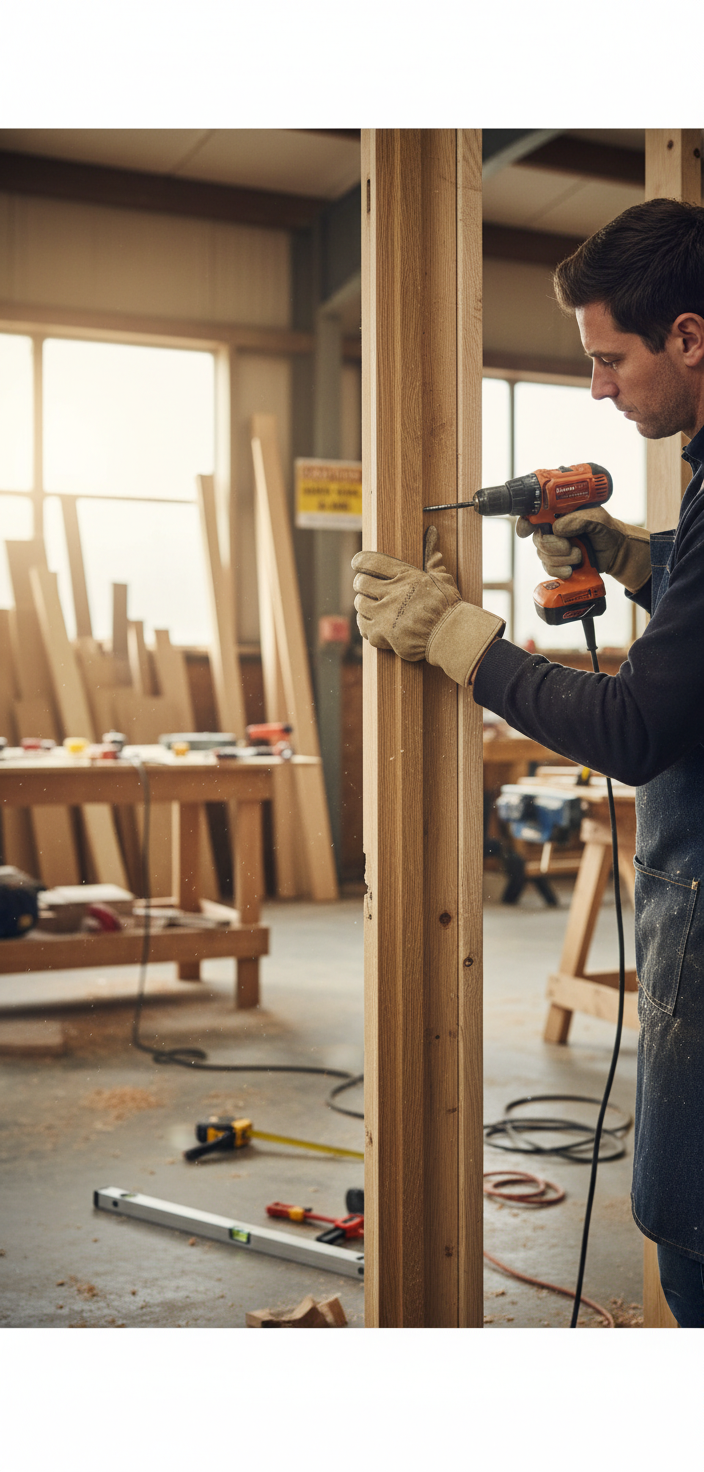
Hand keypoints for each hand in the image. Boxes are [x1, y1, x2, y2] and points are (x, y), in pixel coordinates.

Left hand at [352, 526, 503, 685]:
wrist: (449, 635)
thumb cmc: (447, 605)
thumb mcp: (440, 577)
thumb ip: (430, 555)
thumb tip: (431, 530)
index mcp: (405, 576)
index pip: (371, 561)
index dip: (360, 561)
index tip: (357, 563)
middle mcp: (392, 593)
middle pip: (360, 582)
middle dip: (362, 584)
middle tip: (367, 587)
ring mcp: (385, 615)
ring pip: (359, 604)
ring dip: (364, 604)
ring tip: (374, 606)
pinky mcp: (382, 635)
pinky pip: (362, 625)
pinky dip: (366, 623)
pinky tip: (376, 622)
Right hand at [515, 506, 650, 591]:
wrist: (617, 553)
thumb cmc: (607, 530)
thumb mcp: (597, 518)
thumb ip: (578, 519)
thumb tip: (557, 529)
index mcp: (559, 514)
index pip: (534, 515)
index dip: (525, 522)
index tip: (527, 530)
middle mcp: (553, 530)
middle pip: (537, 539)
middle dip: (554, 546)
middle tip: (571, 546)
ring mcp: (554, 548)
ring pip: (543, 556)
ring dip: (562, 558)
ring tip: (579, 555)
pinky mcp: (558, 564)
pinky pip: (549, 569)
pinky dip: (561, 570)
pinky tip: (573, 568)